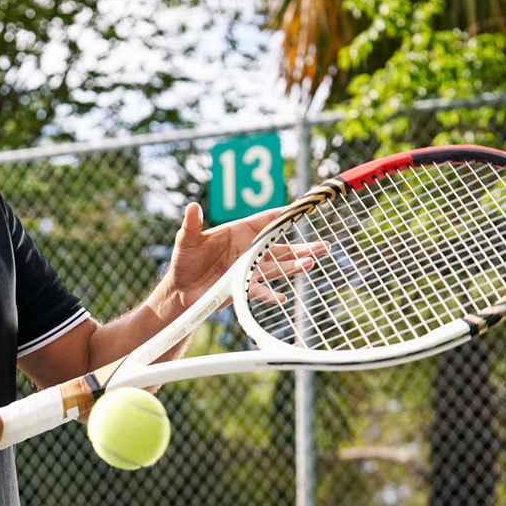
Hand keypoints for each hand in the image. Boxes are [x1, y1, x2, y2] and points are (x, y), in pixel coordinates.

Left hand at [162, 203, 325, 309]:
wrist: (180, 290)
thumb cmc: (183, 261)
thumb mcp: (187, 240)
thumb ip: (192, 224)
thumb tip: (191, 206)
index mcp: (239, 232)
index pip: (267, 221)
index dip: (286, 216)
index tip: (306, 209)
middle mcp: (248, 249)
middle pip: (280, 245)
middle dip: (303, 245)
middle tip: (325, 245)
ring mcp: (247, 269)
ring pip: (277, 266)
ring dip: (294, 266)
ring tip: (311, 264)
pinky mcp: (242, 287)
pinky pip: (261, 291)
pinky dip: (271, 295)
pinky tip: (283, 298)